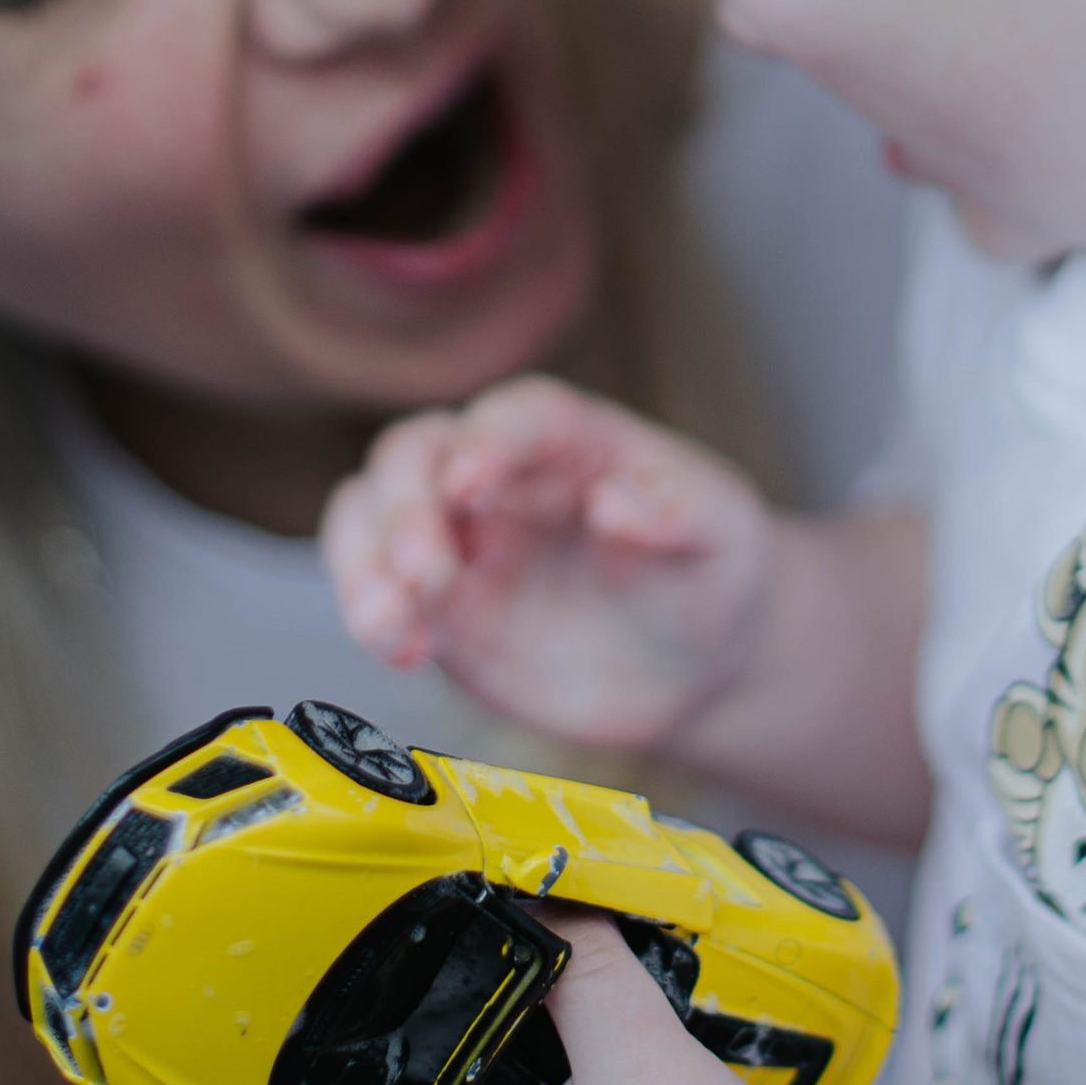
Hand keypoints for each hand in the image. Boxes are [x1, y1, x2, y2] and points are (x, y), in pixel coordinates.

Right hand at [326, 380, 778, 752]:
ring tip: (389, 625)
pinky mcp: (438, 607)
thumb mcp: (721, 539)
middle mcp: (502, 478)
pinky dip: (369, 614)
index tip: (469, 482)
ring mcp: (461, 540)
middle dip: (405, 505)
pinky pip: (375, 592)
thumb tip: (614, 504)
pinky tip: (401, 651)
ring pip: (371, 514)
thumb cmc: (710, 579)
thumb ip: (678, 516)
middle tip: (430, 573)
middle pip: (417, 452)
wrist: (691, 669)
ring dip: (363, 560)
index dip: (488, 438)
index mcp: (573, 440)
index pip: (517, 415)